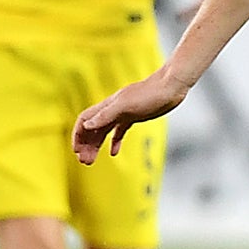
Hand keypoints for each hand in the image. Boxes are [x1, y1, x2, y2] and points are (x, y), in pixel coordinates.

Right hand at [74, 68, 192, 164]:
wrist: (172, 87)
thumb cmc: (150, 93)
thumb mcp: (125, 106)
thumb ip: (105, 115)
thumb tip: (87, 125)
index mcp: (107, 106)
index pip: (84, 121)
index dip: (78, 135)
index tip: (76, 150)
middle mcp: (112, 110)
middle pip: (92, 129)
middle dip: (86, 145)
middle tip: (85, 161)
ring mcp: (123, 114)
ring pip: (104, 132)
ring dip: (96, 145)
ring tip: (91, 160)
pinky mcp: (135, 117)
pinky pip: (119, 132)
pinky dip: (115, 142)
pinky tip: (113, 152)